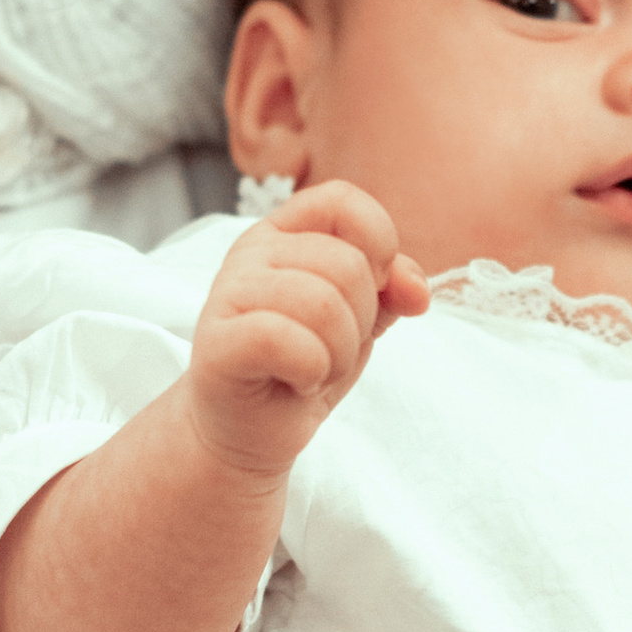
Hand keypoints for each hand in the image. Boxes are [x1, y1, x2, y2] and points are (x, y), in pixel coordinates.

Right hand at [189, 182, 426, 483]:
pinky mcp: (216, 341)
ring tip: (315, 369)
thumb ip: (392, 288)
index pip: (343, 200)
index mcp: (285, 232)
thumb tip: (415, 289)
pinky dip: (310, 370)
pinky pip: (285, 340)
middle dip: (361, 322)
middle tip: (333, 350)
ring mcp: (227, 292)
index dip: (378, 244)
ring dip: (338, 353)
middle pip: (347, 264)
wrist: (252, 431)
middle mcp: (251, 251)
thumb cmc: (303, 366)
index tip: (375, 290)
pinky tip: (297, 380)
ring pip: (323, 303)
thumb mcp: (360, 318)